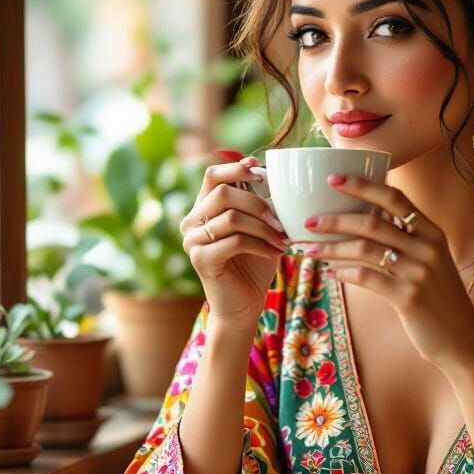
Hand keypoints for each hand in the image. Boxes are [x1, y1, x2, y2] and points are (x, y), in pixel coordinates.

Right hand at [180, 155, 290, 327]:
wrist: (244, 305)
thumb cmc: (254, 263)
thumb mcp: (259, 227)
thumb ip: (261, 202)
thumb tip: (275, 173)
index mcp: (202, 209)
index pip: (212, 175)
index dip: (236, 168)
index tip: (262, 172)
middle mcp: (191, 222)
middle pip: (222, 192)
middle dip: (257, 203)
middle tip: (281, 220)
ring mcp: (192, 241)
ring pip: (231, 217)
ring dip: (263, 227)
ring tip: (282, 239)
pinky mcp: (201, 260)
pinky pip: (235, 241)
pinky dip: (260, 244)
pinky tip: (275, 252)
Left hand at [302, 173, 473, 367]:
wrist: (462, 340)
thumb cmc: (440, 301)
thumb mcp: (431, 264)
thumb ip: (408, 243)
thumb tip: (365, 227)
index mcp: (433, 233)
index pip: (395, 199)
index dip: (362, 185)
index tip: (333, 179)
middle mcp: (427, 247)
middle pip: (372, 222)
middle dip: (335, 219)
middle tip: (309, 221)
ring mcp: (418, 272)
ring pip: (364, 249)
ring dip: (332, 248)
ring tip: (308, 250)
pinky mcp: (408, 297)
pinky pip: (367, 277)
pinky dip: (344, 273)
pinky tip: (330, 274)